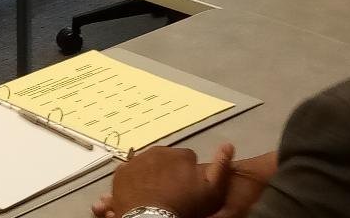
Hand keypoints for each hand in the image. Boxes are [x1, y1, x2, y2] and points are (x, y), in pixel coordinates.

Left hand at [102, 144, 233, 217]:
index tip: (186, 186)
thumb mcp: (210, 189)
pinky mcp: (121, 172)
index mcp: (179, 154)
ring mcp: (137, 161)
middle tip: (169, 190)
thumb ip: (221, 166)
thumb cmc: (184, 205)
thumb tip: (228, 144)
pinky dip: (133, 180)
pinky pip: (129, 172)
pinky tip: (139, 192)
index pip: (185, 158)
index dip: (187, 172)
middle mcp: (156, 152)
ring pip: (146, 164)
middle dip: (167, 171)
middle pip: (164, 160)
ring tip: (153, 193)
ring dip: (150, 174)